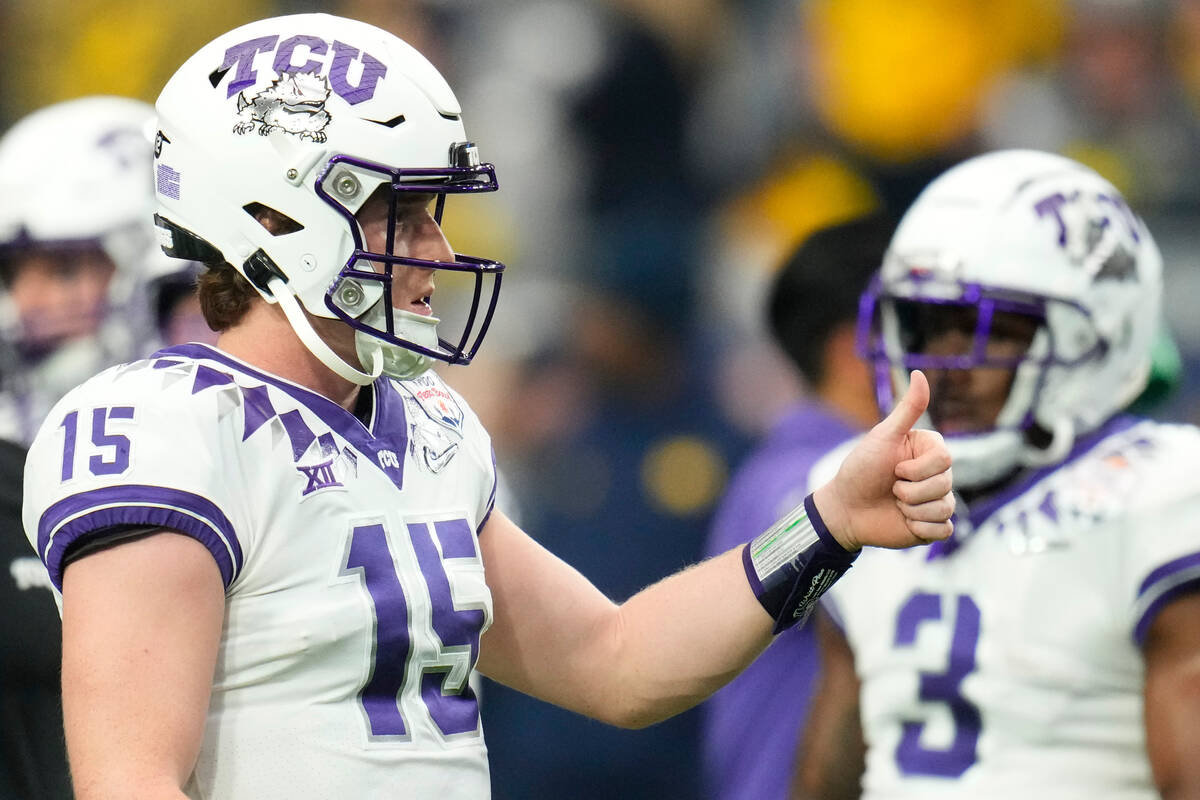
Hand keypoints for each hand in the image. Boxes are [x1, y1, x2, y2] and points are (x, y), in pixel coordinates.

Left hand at [812, 370, 953, 549]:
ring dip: (912, 510)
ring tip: (895, 504)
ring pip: (945, 508)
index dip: (916, 469)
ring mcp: (936, 500)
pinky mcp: (932, 525)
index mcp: (930, 451)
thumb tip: (919, 373)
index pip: (944, 460)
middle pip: (945, 484)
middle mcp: (937, 475)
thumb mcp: (883, 436)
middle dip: (910, 491)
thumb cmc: (861, 468)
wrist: (845, 507)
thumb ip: (907, 408)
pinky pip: (944, 530)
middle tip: (890, 489)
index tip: (894, 468)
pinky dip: (920, 528)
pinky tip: (904, 522)